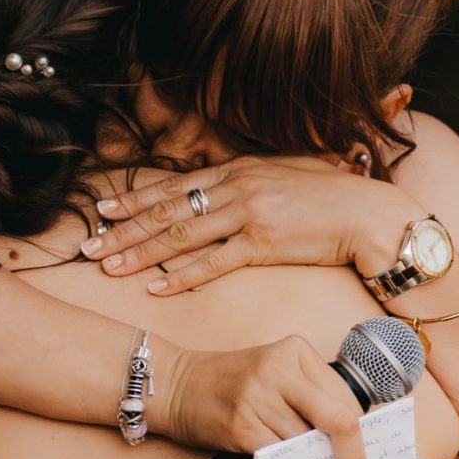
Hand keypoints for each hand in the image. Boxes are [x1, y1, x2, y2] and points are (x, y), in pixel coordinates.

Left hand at [85, 157, 419, 294]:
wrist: (370, 214)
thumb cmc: (330, 199)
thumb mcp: (282, 180)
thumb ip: (247, 185)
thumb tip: (217, 194)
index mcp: (239, 170)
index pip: (175, 185)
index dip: (135, 199)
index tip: (103, 211)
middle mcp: (237, 187)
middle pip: (167, 210)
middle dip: (124, 229)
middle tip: (88, 245)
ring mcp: (249, 214)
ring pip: (181, 236)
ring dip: (140, 253)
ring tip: (108, 267)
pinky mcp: (265, 244)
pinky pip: (214, 263)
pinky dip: (182, 277)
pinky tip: (156, 289)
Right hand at [156, 337, 368, 458]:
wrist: (175, 384)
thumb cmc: (231, 381)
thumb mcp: (276, 370)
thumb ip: (311, 392)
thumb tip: (352, 436)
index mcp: (295, 350)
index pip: (346, 398)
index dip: (361, 431)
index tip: (364, 452)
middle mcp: (278, 370)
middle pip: (338, 420)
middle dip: (353, 456)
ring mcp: (258, 397)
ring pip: (307, 443)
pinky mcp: (242, 426)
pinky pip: (279, 456)